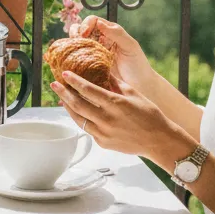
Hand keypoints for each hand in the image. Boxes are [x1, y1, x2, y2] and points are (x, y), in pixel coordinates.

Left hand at [51, 70, 187, 162]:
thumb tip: (102, 70)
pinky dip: (80, 119)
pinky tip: (76, 111)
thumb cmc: (150, 115)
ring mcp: (104, 133)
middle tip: (54, 84)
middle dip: (64, 93)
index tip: (65, 73)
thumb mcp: (134, 94)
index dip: (74, 81)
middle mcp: (108, 120)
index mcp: (116, 105)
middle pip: (78, 105)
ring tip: (61, 96)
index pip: (89, 90)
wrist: (160, 141)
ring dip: (68, 106)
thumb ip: (115, 83)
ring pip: (78, 119)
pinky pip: (87, 129)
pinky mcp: (103, 143)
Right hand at [79, 15, 156, 94]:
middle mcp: (99, 40)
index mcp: (109, 32)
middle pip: (80, 29)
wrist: (140, 88)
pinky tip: (72, 60)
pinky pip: (76, 58)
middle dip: (75, 32)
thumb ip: (117, 33)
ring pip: (75, 42)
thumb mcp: (130, 47)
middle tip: (77, 41)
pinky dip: (70, 56)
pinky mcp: (88, 66)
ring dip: (71, 43)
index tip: (84, 34)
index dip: (86, 24)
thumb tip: (99, 22)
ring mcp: (92, 53)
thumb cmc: (138, 66)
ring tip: (73, 51)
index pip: (92, 21)